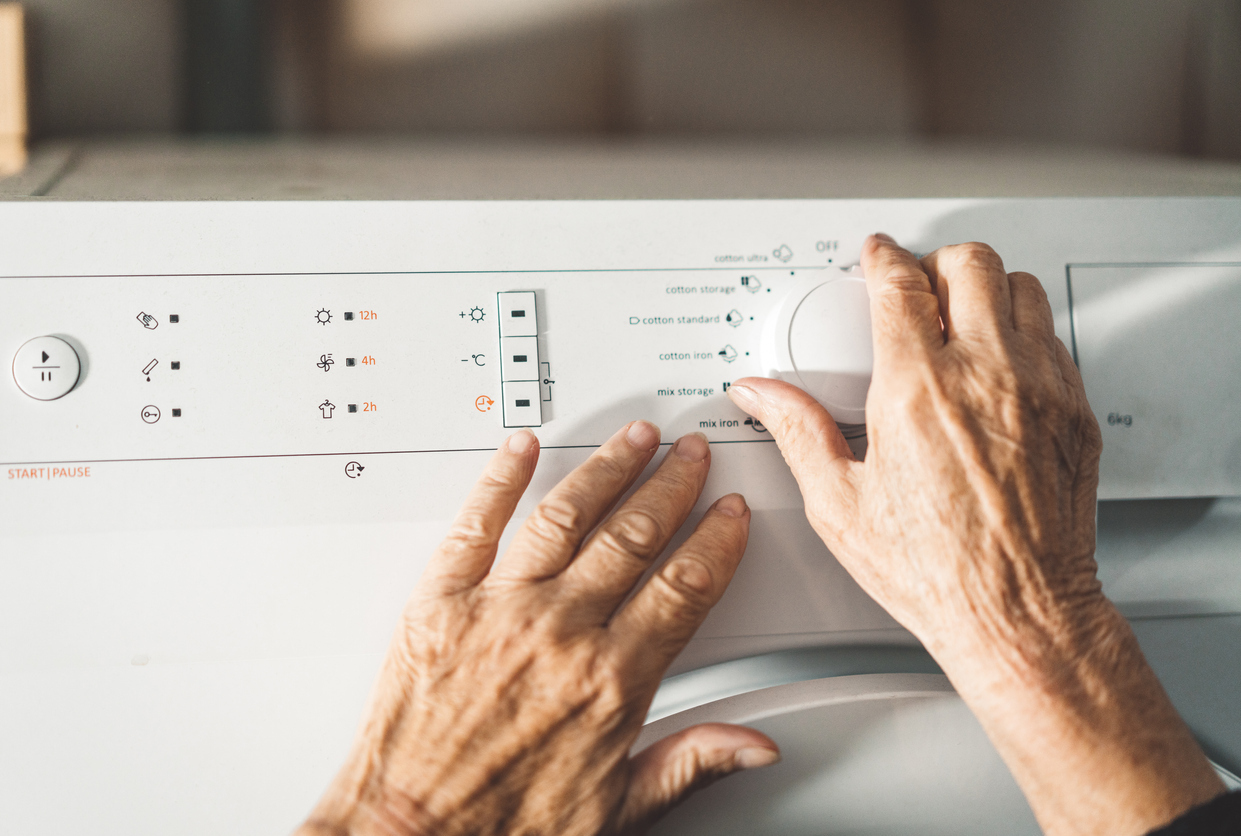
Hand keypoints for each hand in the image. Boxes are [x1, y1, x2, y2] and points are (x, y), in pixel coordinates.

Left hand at [297, 422, 777, 835]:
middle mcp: (561, 633)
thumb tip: (753, 747)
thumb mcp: (618, 810)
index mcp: (612, 681)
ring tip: (633, 439)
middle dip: (672, 485)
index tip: (728, 514)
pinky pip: (475, 524)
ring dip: (607, 469)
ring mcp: (499, 610)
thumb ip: (690, 762)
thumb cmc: (506, 828)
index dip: (715, 540)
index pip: (685, 586)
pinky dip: (499, 479)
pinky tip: (521, 450)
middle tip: (690, 455)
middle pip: (634, 535)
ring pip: (567, 516)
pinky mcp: (440, 603)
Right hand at [728, 235, 1222, 835]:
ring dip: (988, 287)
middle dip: (936, 261)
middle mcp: (985, 375)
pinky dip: (1025, 329)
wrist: (1019, 612)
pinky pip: (1054, 336)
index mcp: (917, 389)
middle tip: (917, 279)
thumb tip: (760, 394)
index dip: (883, 258)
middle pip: (970, 264)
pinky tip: (1003, 358)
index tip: (876, 255)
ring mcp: (1038, 388)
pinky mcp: (1074, 411)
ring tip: (963, 308)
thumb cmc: (935, 570)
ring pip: (1022, 288)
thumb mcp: (839, 505)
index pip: (901, 284)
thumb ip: (796, 431)